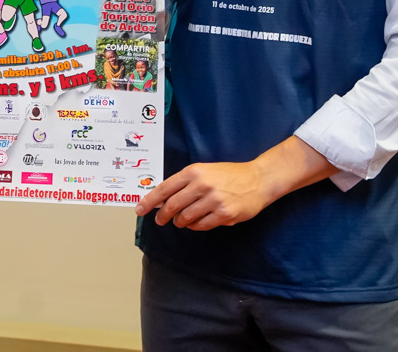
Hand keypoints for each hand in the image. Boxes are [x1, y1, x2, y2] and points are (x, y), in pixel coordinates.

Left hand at [135, 161, 274, 229]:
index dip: (149, 201)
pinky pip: (202, 225)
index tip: (140, 210)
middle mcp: (202, 185)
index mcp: (193, 172)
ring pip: (186, 217)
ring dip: (180, 222)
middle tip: (160, 220)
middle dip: (163, 215)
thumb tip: (163, 198)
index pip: (164, 189)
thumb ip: (184, 183)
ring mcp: (214, 201)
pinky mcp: (225, 214)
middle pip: (172, 205)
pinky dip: (195, 226)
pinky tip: (196, 223)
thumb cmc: (228, 175)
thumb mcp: (204, 171)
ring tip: (181, 221)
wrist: (257, 179)